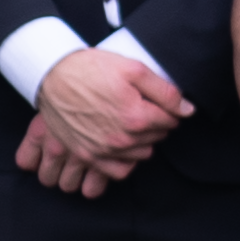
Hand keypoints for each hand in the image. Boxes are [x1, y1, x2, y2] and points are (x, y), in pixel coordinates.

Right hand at [30, 46, 192, 190]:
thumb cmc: (91, 69)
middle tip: (141, 107)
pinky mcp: (88, 156)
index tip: (156, 100)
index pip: (171, 120)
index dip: (167, 108)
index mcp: (136, 117)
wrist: (52, 76)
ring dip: (142, 142)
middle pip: (157, 138)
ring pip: (142, 155)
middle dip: (155, 124)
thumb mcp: (133, 69)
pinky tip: (122, 145)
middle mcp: (122, 139)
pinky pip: (119, 171)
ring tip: (130, 124)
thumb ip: (165, 91)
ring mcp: (103, 151)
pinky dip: (125, 161)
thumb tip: (187, 110)